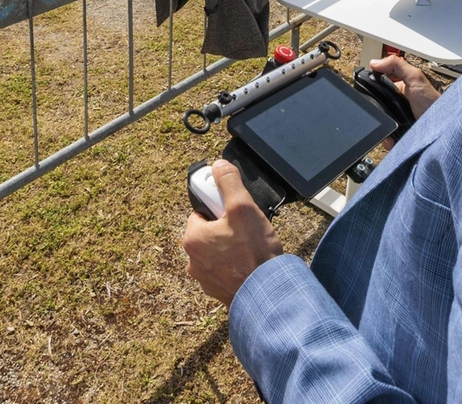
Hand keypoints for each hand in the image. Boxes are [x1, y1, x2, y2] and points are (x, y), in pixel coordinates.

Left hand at [182, 160, 282, 306]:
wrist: (269, 294)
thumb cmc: (254, 253)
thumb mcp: (243, 207)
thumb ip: (229, 183)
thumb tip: (218, 166)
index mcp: (192, 239)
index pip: (201, 213)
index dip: (219, 210)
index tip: (235, 215)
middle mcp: (192, 261)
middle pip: (209, 233)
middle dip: (226, 230)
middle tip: (247, 232)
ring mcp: (205, 279)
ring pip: (217, 252)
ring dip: (231, 249)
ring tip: (251, 250)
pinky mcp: (218, 291)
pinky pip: (225, 270)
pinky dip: (235, 267)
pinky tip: (251, 266)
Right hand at [370, 55, 440, 148]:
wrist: (441, 128)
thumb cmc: (433, 104)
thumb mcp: (416, 78)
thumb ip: (397, 65)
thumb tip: (375, 62)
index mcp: (399, 88)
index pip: (379, 83)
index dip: (372, 83)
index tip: (364, 84)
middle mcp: (396, 104)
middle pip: (375, 104)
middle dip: (373, 109)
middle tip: (374, 110)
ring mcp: (397, 119)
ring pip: (379, 122)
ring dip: (379, 125)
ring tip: (386, 125)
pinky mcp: (397, 134)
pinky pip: (385, 137)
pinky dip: (386, 139)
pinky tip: (391, 137)